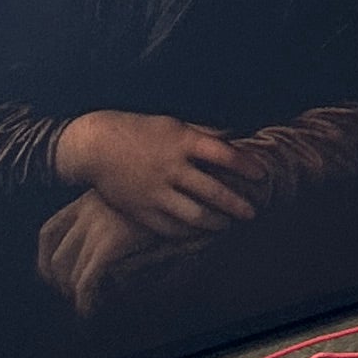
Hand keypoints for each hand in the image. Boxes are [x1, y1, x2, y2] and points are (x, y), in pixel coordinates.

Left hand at [35, 191, 178, 315]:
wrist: (199, 191)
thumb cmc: (174, 202)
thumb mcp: (135, 209)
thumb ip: (112, 226)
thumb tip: (97, 261)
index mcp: (90, 198)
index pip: (48, 232)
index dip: (44, 260)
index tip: (51, 277)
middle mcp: (88, 209)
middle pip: (55, 255)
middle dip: (60, 283)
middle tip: (73, 297)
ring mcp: (99, 224)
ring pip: (69, 272)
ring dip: (75, 294)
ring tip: (87, 306)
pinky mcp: (112, 241)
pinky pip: (87, 280)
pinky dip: (85, 300)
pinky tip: (90, 310)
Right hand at [51, 109, 271, 234]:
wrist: (95, 147)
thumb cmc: (139, 130)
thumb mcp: (174, 124)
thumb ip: (204, 132)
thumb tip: (236, 135)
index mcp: (182, 141)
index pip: (224, 154)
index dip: (246, 165)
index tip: (262, 175)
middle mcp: (170, 168)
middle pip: (213, 191)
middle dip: (237, 204)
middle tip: (252, 212)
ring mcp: (155, 192)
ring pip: (194, 215)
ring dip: (216, 222)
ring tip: (228, 224)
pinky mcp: (140, 210)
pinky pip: (170, 228)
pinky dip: (189, 233)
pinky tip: (200, 232)